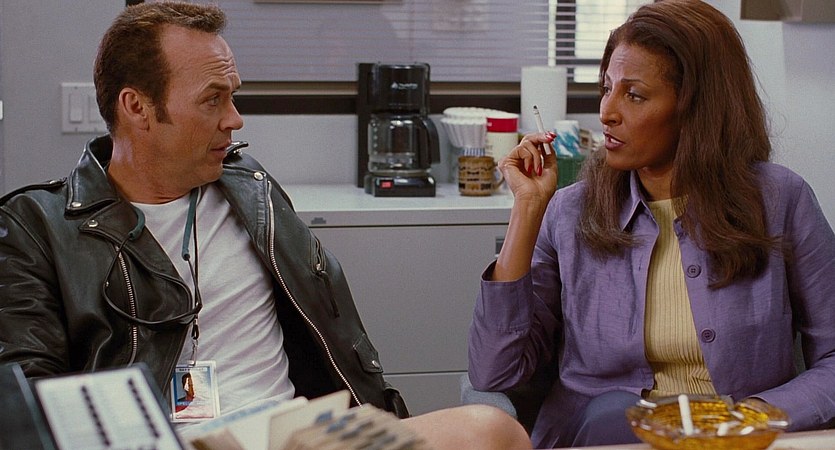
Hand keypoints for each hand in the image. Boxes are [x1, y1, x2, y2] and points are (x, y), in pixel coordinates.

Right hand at [492, 131, 557, 280]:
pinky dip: (529, 158)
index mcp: (527, 163)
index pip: (532, 144)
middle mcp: (518, 161)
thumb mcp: (551, 168)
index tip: (551, 135)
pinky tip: (528, 170)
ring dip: (536, 155)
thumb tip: (548, 142)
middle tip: (549, 138)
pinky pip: (521, 149)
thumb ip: (549, 154)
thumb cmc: (542, 191)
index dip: (541, 137)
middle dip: (540, 137)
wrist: (535, 199)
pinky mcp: (506, 162)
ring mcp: (511, 161)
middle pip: (528, 139)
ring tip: (536, 169)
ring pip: (526, 143)